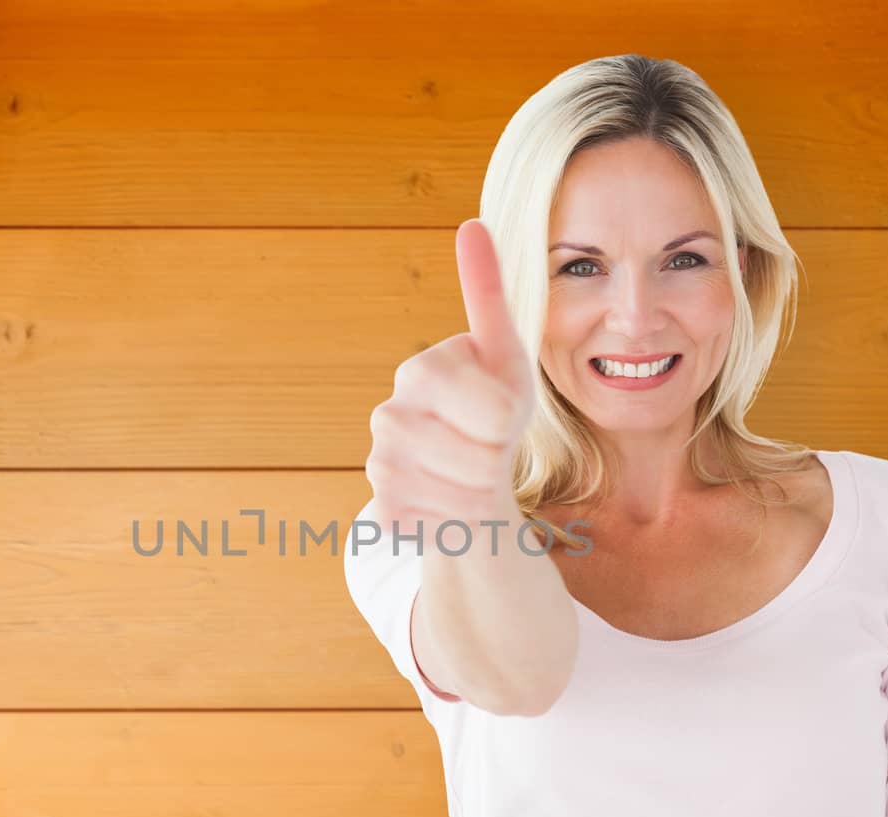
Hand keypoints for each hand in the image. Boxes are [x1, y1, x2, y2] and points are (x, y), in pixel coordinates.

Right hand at [363, 218, 536, 551]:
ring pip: (461, 494)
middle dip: (499, 457)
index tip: (504, 410)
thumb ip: (488, 293)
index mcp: (421, 369)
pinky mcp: (384, 509)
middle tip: (490, 447)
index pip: (487, 407)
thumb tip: (471, 222)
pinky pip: (444, 522)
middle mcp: (389, 414)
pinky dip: (462, 517)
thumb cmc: (494, 407)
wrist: (474, 472)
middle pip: (478, 456)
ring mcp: (380, 464)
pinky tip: (452, 498)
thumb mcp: (505, 355)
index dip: (507, 417)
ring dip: (484, 490)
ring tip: (474, 472)